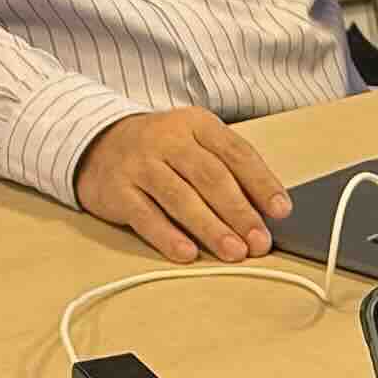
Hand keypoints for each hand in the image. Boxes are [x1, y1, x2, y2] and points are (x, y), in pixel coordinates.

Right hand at [76, 107, 286, 262]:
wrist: (96, 143)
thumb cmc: (160, 150)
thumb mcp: (194, 144)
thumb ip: (226, 170)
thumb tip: (263, 212)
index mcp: (196, 124)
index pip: (236, 153)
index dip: (261, 183)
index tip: (281, 211)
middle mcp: (168, 139)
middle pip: (210, 177)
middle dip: (239, 212)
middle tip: (259, 241)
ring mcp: (140, 163)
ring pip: (181, 197)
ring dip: (210, 228)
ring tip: (234, 252)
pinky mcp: (116, 190)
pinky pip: (145, 216)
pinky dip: (167, 236)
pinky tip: (187, 253)